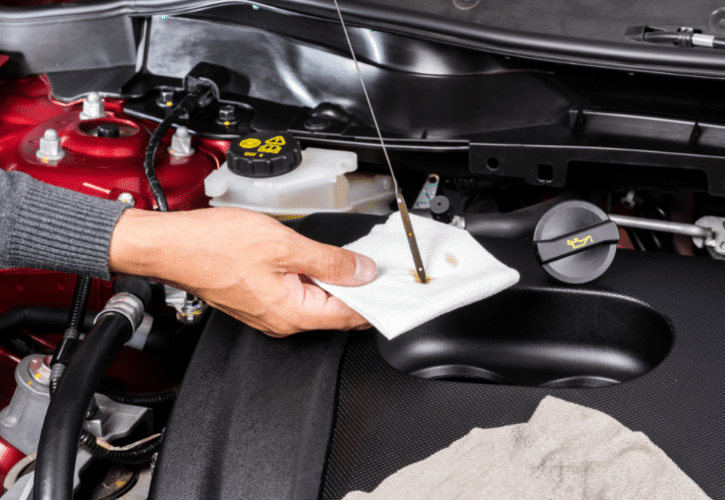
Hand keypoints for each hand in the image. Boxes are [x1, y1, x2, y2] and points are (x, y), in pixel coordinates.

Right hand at [108, 207, 376, 336]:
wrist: (173, 245)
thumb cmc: (214, 246)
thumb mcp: (284, 245)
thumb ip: (329, 261)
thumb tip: (362, 272)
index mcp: (292, 313)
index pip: (350, 316)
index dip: (376, 300)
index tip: (393, 284)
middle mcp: (282, 320)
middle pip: (336, 310)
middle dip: (359, 289)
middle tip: (375, 263)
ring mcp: (270, 312)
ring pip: (317, 300)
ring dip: (336, 281)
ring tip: (349, 258)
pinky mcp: (260, 300)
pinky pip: (298, 294)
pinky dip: (314, 278)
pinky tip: (318, 259)